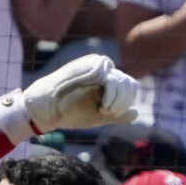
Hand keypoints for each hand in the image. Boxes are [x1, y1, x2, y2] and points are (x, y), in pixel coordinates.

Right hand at [19, 54, 137, 132]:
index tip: (111, 114)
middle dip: (123, 102)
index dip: (126, 101)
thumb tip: (136, 113)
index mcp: (106, 83)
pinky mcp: (92, 67)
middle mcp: (104, 72)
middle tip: (108, 112)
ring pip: (123, 81)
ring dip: (117, 100)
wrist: (49, 110)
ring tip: (104, 109)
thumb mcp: (97, 117)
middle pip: (129, 83)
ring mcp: (98, 68)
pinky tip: (102, 105)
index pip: (128, 86)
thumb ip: (116, 115)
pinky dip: (111, 96)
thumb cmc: (69, 113)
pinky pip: (112, 80)